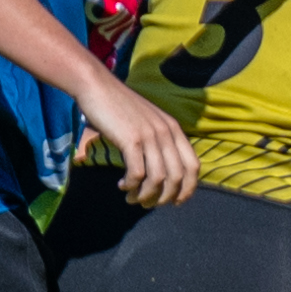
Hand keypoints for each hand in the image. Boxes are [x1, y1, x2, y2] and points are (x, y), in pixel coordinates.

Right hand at [77, 73, 198, 207]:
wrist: (97, 87)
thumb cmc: (119, 108)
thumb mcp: (148, 122)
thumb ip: (158, 141)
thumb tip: (161, 172)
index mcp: (174, 129)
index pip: (193, 166)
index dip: (188, 189)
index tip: (175, 202)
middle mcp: (166, 132)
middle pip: (177, 177)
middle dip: (164, 197)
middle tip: (148, 204)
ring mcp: (150, 135)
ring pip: (158, 179)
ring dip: (146, 195)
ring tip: (133, 199)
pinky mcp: (131, 140)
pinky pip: (138, 173)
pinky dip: (131, 185)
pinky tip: (122, 186)